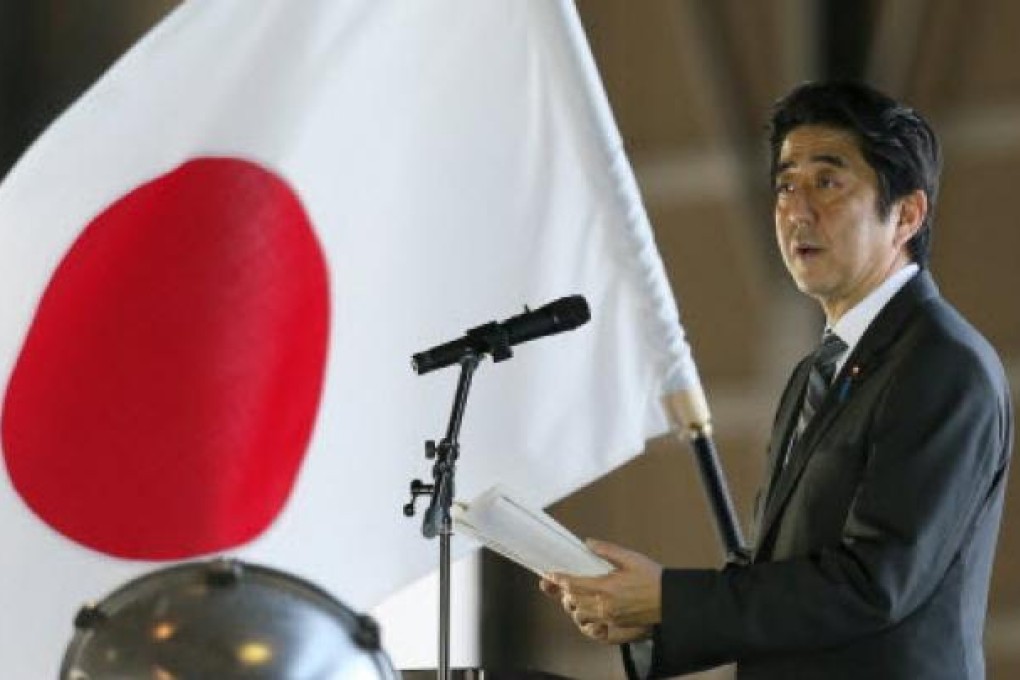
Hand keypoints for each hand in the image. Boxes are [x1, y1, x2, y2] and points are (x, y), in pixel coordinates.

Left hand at [539, 539, 661, 643]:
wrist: (670, 601)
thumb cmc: (653, 578)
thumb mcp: (630, 558)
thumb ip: (607, 550)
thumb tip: (588, 543)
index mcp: (606, 588)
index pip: (573, 584)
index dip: (559, 579)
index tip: (550, 575)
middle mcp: (605, 606)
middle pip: (573, 601)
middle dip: (564, 593)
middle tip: (561, 584)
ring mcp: (610, 619)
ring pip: (580, 616)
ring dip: (574, 606)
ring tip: (574, 598)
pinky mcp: (616, 627)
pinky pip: (593, 629)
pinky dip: (585, 621)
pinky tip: (586, 613)